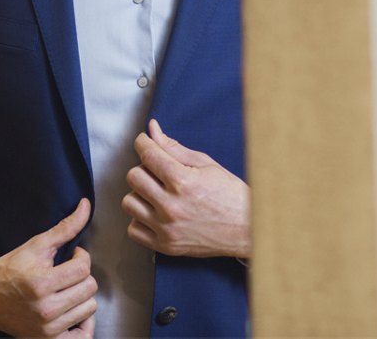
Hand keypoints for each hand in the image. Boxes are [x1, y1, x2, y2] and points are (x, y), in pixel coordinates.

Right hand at [0, 198, 98, 336]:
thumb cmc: (11, 269)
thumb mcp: (36, 245)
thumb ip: (65, 228)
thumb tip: (85, 206)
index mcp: (41, 282)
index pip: (84, 267)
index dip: (81, 256)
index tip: (72, 256)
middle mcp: (45, 308)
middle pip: (89, 288)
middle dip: (82, 276)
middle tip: (68, 273)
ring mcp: (48, 328)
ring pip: (90, 308)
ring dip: (82, 297)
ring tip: (68, 290)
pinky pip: (83, 336)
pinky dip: (83, 324)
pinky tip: (73, 312)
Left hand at [122, 119, 250, 258]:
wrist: (247, 229)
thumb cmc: (229, 194)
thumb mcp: (205, 164)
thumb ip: (174, 147)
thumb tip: (152, 130)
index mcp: (182, 181)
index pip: (147, 154)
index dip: (142, 142)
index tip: (145, 142)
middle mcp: (171, 206)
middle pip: (133, 176)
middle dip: (143, 167)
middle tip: (157, 170)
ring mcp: (167, 228)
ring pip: (129, 202)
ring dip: (140, 193)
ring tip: (156, 192)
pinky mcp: (166, 246)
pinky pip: (133, 230)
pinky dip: (140, 219)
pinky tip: (155, 212)